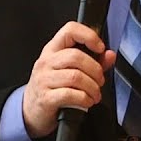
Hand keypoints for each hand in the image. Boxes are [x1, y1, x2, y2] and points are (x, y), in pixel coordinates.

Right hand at [22, 22, 116, 138]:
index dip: (88, 35)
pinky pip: (70, 94)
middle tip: (99, 80)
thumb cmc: (52, 87)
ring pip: (75, 77)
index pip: (69, 30)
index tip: (100, 48)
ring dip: (92, 87)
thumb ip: (92, 62)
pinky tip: (87, 101)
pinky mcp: (46, 98)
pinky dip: (84, 99)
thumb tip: (109, 55)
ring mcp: (44, 80)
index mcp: (52, 50)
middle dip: (95, 70)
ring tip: (95, 93)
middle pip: (76, 56)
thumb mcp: (69, 70)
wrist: (31, 110)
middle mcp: (46, 62)